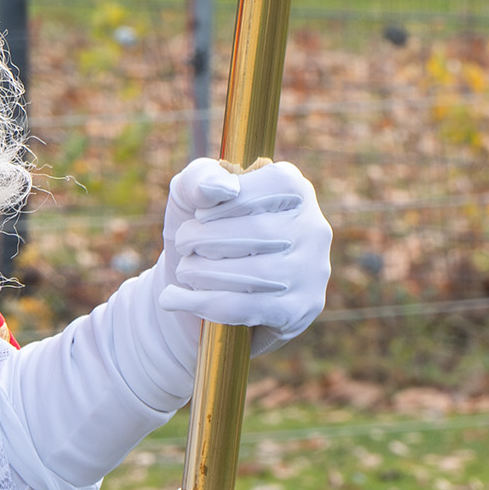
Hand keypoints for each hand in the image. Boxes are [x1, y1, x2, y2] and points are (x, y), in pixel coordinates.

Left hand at [154, 158, 332, 352]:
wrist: (199, 288)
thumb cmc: (201, 232)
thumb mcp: (190, 198)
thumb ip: (198, 180)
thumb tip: (221, 188)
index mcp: (295, 191)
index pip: (277, 185)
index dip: (231, 202)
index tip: (199, 215)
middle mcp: (313, 228)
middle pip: (261, 232)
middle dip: (208, 240)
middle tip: (183, 245)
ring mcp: (312, 272)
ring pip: (257, 274)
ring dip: (205, 273)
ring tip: (183, 271)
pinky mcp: (300, 309)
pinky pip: (250, 308)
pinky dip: (205, 303)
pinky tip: (175, 300)